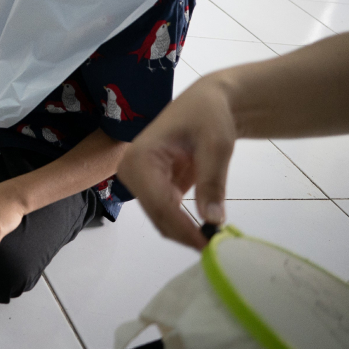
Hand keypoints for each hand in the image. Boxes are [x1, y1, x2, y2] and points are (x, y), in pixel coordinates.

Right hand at [117, 76, 236, 250]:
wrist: (206, 102)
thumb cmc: (208, 115)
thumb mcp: (215, 145)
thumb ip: (212, 182)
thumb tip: (212, 221)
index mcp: (140, 157)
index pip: (159, 204)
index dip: (183, 228)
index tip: (209, 244)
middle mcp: (131, 171)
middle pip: (156, 215)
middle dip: (184, 233)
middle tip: (217, 246)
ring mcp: (139, 179)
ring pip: (160, 218)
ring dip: (184, 231)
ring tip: (214, 237)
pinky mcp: (151, 185)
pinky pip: (165, 212)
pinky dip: (184, 223)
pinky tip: (204, 228)